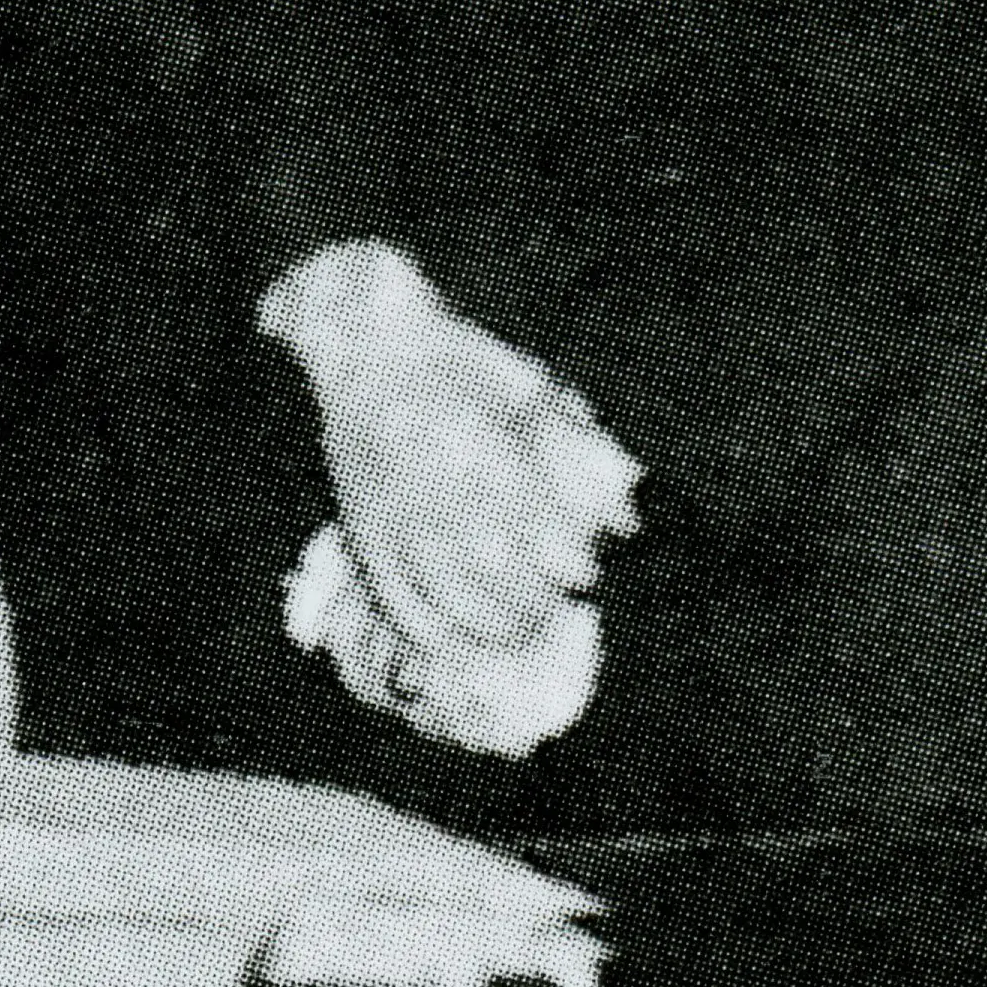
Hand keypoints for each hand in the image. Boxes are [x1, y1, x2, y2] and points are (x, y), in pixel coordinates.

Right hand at [318, 328, 590, 653]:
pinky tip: (455, 643)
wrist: (366, 344)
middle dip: (537, 603)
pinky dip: (426, 629)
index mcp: (481, 446)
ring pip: (448, 594)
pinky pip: (392, 594)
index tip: (582, 571)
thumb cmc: (460, 362)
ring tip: (517, 630)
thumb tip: (623, 524)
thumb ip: (582, 450)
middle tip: (555, 607)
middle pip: (498, 573)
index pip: (539, 531)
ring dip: (491, 625)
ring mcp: (393, 510)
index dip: (569, 565)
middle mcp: (435, 484)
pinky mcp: (362, 527)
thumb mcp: (532, 387)